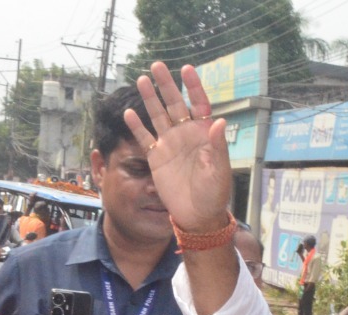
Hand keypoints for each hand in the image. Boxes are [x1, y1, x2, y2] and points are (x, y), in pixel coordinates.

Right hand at [124, 63, 232, 233]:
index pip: (199, 104)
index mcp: (203, 134)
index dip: (193, 86)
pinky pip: (145, 138)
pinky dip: (137, 127)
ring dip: (150, 99)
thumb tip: (219, 121)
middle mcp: (185, 134)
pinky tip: (129, 113)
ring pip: (158, 116)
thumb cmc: (214, 194)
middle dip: (166, 85)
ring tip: (141, 80)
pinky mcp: (157, 157)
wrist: (197, 216)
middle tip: (156, 66)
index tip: (186, 69)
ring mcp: (170, 144)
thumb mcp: (219, 171)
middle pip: (175, 104)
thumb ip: (218, 146)